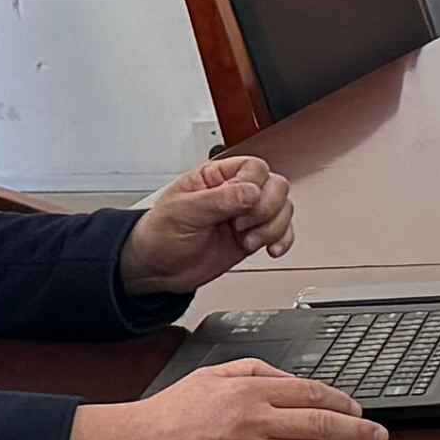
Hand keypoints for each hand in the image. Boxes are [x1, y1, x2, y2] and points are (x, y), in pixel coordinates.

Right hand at [64, 359, 389, 439]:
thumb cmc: (170, 413)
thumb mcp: (212, 375)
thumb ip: (256, 371)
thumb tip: (293, 379)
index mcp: (250, 390)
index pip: (313, 393)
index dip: (345, 403)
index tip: (361, 411)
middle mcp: (255, 420)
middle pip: (322, 423)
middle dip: (360, 432)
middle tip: (382, 437)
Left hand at [124, 155, 299, 296]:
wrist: (156, 270)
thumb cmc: (159, 236)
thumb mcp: (182, 213)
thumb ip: (218, 199)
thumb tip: (252, 191)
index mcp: (215, 177)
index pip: (254, 168)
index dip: (253, 187)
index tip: (238, 208)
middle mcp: (234, 193)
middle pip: (276, 185)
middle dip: (266, 209)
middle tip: (243, 225)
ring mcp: (246, 215)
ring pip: (283, 208)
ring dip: (272, 227)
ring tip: (248, 240)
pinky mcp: (252, 236)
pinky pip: (282, 231)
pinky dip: (283, 239)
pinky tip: (272, 248)